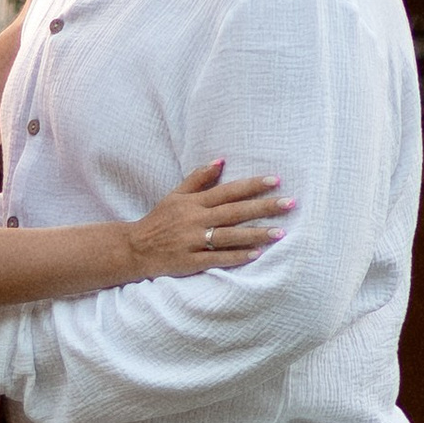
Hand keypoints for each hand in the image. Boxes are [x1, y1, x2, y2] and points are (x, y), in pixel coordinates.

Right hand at [128, 160, 292, 280]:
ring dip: (256, 234)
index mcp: (194, 202)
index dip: (252, 185)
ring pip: (230, 236)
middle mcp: (195, 220)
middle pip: (235, 212)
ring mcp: (193, 241)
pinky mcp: (190, 261)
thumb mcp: (175, 196)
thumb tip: (221, 160)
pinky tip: (256, 255)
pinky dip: (236, 256)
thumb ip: (198, 178)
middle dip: (263, 207)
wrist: (134, 249)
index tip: (276, 181)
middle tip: (290, 203)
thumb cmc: (158, 221)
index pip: (228, 191)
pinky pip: (217, 258)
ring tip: (280, 233)